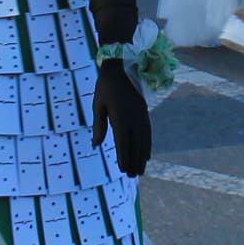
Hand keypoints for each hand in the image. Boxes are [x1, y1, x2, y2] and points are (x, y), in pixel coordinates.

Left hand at [91, 57, 151, 176]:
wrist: (120, 68)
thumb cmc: (104, 88)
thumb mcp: (98, 106)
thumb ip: (99, 126)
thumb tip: (96, 145)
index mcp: (120, 117)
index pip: (123, 142)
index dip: (123, 157)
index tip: (123, 170)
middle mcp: (133, 118)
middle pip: (135, 145)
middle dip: (134, 161)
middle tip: (132, 176)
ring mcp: (141, 116)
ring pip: (144, 141)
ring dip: (142, 157)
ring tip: (141, 171)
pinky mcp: (145, 113)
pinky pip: (148, 133)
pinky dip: (148, 145)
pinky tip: (147, 155)